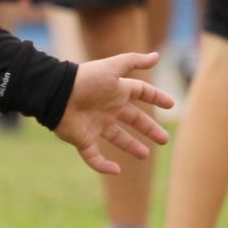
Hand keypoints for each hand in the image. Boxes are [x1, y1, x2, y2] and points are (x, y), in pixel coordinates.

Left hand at [53, 50, 172, 175]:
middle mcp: (108, 109)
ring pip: (117, 138)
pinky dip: (103, 165)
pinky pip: (94, 156)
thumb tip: (157, 56)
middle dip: (149, 129)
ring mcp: (95, 125)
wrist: (57, 95)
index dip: (155, 97)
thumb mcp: (112, 68)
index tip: (171, 105)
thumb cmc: (86, 80)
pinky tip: (116, 171)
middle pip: (133, 120)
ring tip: (145, 154)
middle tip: (164, 140)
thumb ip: (134, 61)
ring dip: (132, 147)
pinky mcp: (83, 140)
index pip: (141, 93)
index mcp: (116, 91)